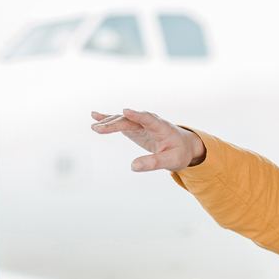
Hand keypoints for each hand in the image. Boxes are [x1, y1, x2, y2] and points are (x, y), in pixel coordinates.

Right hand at [89, 108, 204, 171]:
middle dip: (114, 123)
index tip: (126, 111)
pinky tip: (95, 116)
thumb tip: (133, 167)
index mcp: (162, 128)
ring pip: (123, 120)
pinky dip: (108, 120)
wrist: (184, 145)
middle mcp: (150, 122)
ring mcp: (141, 123)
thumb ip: (154, 163)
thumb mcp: (171, 162)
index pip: (148, 119)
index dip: (137, 115)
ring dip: (108, 122)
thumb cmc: (179, 153)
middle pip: (130, 120)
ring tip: (94, 127)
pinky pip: (120, 122)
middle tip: (98, 129)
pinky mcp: (135, 127)